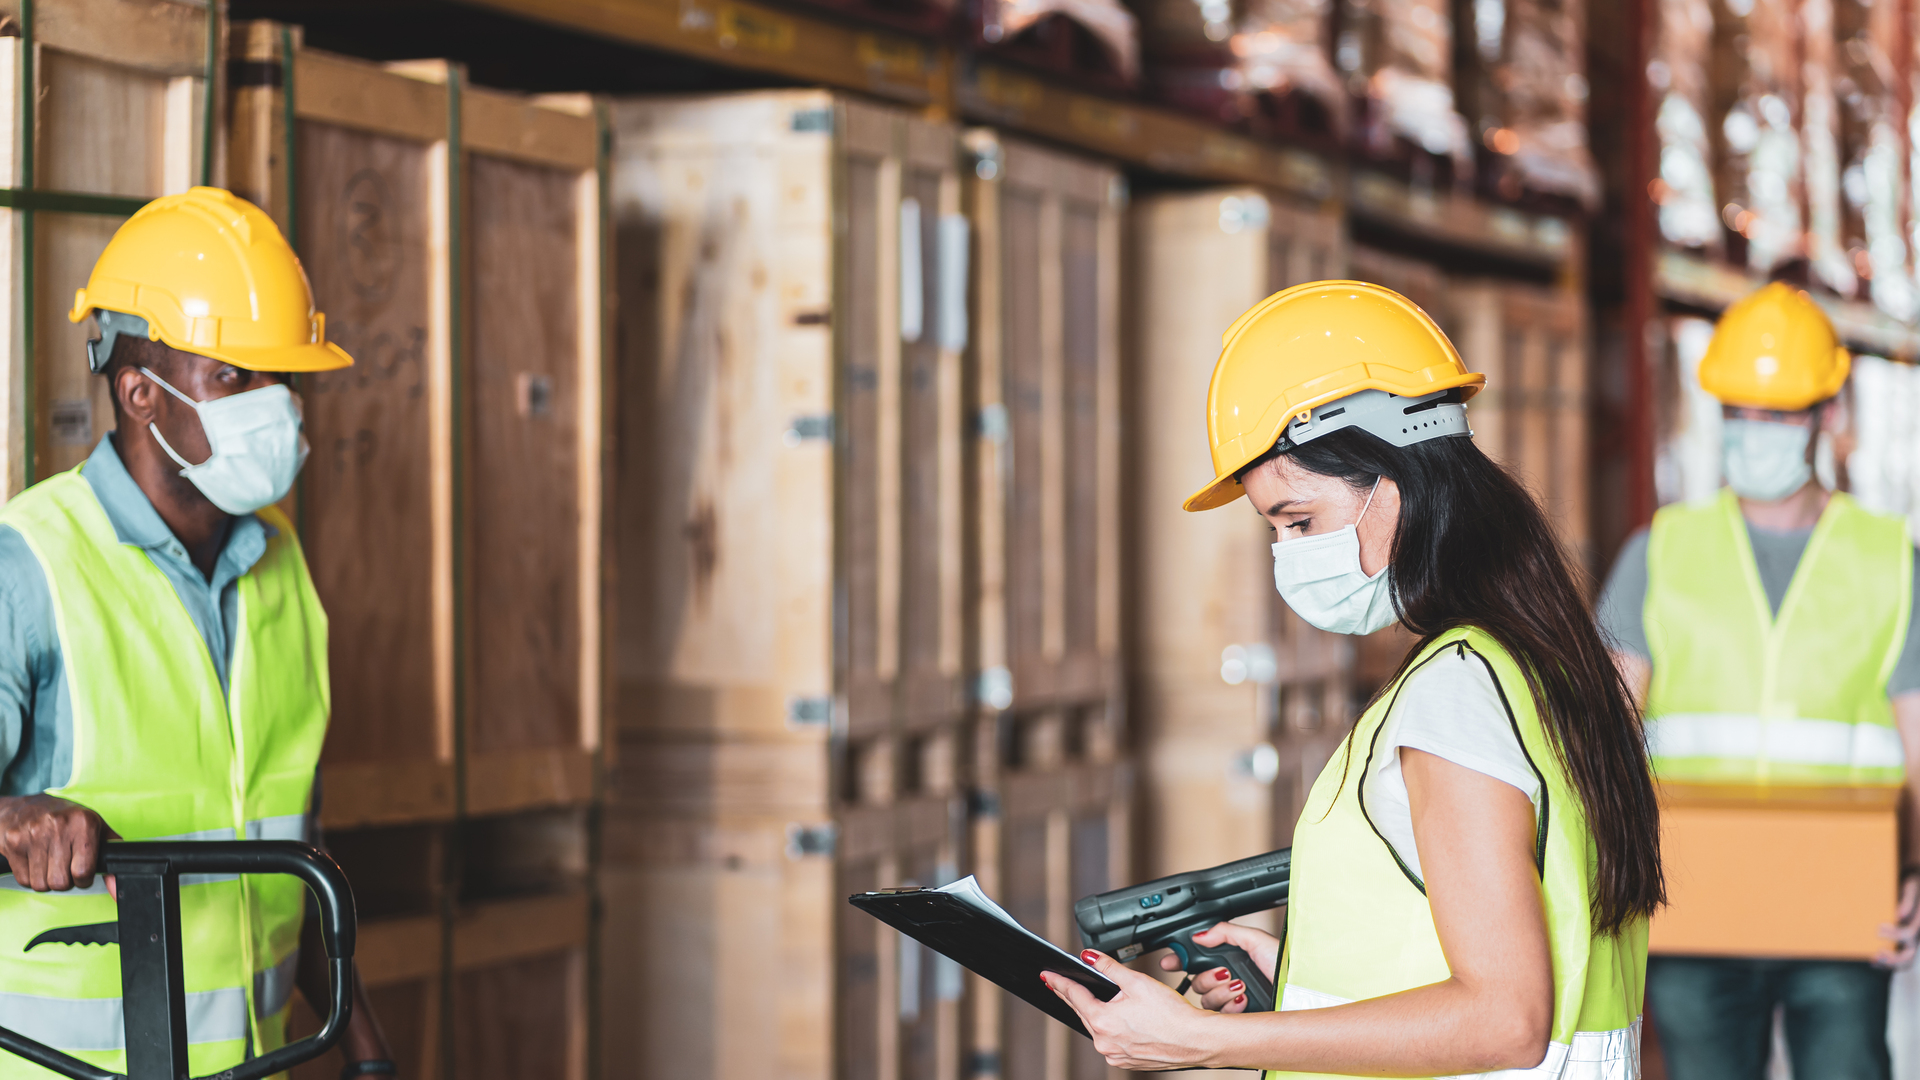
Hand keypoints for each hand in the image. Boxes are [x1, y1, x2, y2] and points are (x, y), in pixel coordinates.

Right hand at [0, 794, 116, 893]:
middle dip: (65, 880)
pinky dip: (30, 877)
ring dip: (47, 880)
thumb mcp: (96, 828)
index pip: (83, 871)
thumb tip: (117, 888)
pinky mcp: (13, 844)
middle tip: (64, 865)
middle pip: (61, 882)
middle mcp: (58, 827)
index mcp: (83, 823)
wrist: (27, 806)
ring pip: (41, 885)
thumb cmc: (67, 819)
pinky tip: (35, 860)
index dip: (84, 878)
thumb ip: (112, 855)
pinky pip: (24, 880)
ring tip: (49, 861)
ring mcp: (33, 835)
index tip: (82, 871)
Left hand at [1042, 950, 1222, 1069]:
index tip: (1047, 975)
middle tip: (1060, 984)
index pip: (1073, 996)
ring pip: (1097, 1028)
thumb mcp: (1137, 981)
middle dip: (1073, 997)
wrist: (1195, 1040)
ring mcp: (1115, 1055)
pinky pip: (1111, 1042)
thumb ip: (1108, 967)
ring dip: (1094, 1014)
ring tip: (1094, 1000)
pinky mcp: (1127, 1062)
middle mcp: (1104, 1042)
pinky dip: (1111, 1029)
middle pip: (1083, 1012)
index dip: (1059, 982)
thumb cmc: (1172, 1014)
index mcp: (1102, 1020)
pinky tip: (1119, 1020)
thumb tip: (1089, 956)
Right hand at [1156, 921, 1279, 1011]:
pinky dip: (1231, 1006)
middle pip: (1196, 982)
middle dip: (1208, 978)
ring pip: (1205, 1000)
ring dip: (1221, 992)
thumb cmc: (1284, 966)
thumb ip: (1225, 932)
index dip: (1179, 961)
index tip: (1168, 961)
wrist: (1297, 993)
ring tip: (1239, 987)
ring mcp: (1231, 1001)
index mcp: (1229, 960)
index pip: (1196, 961)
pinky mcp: (1237, 1019)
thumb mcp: (1255, 940)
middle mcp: (1228, 980)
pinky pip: (1219, 1016)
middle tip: (1223, 973)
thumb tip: (1200, 935)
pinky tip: (1244, 1000)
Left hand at [1876, 873, 1919, 968]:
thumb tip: (1898, 915)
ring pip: (1903, 961)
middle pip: (1909, 956)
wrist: (1913, 888)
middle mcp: (1915, 935)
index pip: (1910, 933)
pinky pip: (1896, 957)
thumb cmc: (1911, 885)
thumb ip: (1907, 899)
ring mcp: (1910, 942)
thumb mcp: (1911, 887)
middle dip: (1894, 959)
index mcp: (1918, 922)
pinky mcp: (1902, 943)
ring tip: (1873, 960)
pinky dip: (1885, 962)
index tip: (1879, 928)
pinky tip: (1873, 960)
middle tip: (1877, 954)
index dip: (1895, 934)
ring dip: (1888, 964)